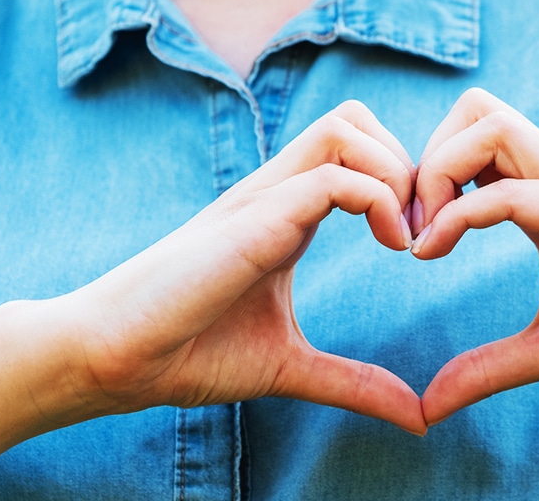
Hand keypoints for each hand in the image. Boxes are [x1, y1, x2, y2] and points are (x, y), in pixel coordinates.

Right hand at [64, 101, 426, 433]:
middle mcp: (277, 192)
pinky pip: (333, 175)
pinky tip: (389, 246)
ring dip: (396, 172)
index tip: (422, 245)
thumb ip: (354, 383)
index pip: (356, 150)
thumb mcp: (291, 367)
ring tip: (405, 238)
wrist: (116, 359)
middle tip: (422, 231)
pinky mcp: (255, 216)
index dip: (403, 183)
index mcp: (287, 214)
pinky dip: (378, 199)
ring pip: (347, 127)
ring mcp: (264, 197)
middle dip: (407, 162)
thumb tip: (416, 419)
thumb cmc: (189, 353)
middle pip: (355, 119)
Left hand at [412, 89, 538, 425]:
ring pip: (485, 121)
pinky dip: (460, 214)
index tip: (407, 245)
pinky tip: (437, 253)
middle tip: (409, 228)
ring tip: (424, 238)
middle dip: (422, 158)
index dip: (423, 180)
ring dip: (435, 171)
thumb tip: (429, 406)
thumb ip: (488, 368)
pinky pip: (512, 190)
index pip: (468, 144)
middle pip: (471, 108)